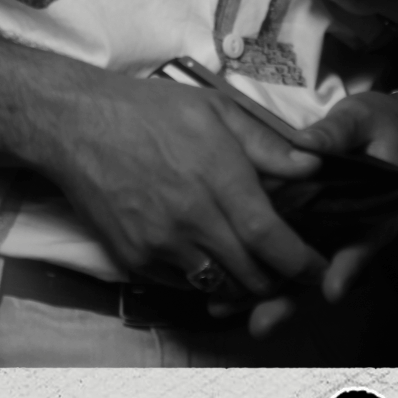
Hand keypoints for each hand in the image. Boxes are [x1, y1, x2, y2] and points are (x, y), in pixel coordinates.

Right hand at [44, 68, 326, 298]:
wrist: (78, 125)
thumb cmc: (152, 110)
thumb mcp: (217, 110)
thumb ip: (268, 145)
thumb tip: (314, 166)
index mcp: (218, 178)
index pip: (271, 239)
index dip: (302, 263)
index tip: (320, 270)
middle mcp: (191, 219)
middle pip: (250, 275)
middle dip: (280, 281)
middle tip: (292, 273)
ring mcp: (159, 245)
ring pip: (219, 287)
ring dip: (244, 286)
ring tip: (256, 270)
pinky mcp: (134, 260)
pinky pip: (183, 285)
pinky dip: (206, 281)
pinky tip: (213, 260)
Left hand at [206, 92, 397, 331]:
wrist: (378, 130)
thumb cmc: (374, 124)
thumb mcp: (360, 120)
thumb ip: (336, 133)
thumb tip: (306, 145)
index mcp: (375, 208)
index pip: (363, 242)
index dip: (348, 266)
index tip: (330, 288)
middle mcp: (349, 232)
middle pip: (323, 273)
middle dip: (292, 298)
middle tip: (263, 322)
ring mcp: (324, 236)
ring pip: (296, 274)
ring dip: (264, 296)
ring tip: (224, 310)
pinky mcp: (302, 232)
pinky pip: (279, 258)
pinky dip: (253, 273)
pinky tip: (217, 291)